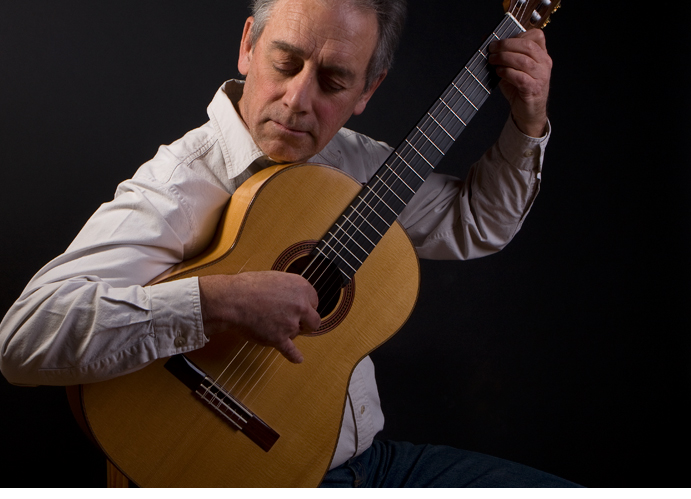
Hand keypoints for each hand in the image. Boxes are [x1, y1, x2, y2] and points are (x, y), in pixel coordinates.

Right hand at [198, 271, 320, 363]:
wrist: (232, 300)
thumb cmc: (248, 287)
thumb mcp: (276, 278)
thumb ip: (290, 290)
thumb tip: (295, 298)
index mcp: (301, 287)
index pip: (314, 301)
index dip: (305, 306)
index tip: (299, 309)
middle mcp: (300, 305)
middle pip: (314, 321)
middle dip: (306, 323)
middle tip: (297, 323)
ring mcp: (290, 323)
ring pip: (298, 333)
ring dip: (289, 332)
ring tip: (272, 325)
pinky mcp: (279, 338)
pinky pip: (290, 351)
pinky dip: (294, 356)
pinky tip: (298, 359)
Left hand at [488, 29, 551, 136]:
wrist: (528, 111)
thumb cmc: (520, 88)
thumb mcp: (513, 67)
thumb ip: (504, 53)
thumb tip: (486, 39)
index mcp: (542, 54)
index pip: (536, 36)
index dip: (517, 35)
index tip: (501, 40)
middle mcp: (544, 63)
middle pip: (527, 46)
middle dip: (506, 45)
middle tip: (492, 48)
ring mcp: (541, 76)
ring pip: (523, 61)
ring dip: (504, 58)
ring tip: (492, 60)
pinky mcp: (533, 89)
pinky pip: (520, 77)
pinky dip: (507, 72)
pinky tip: (499, 72)